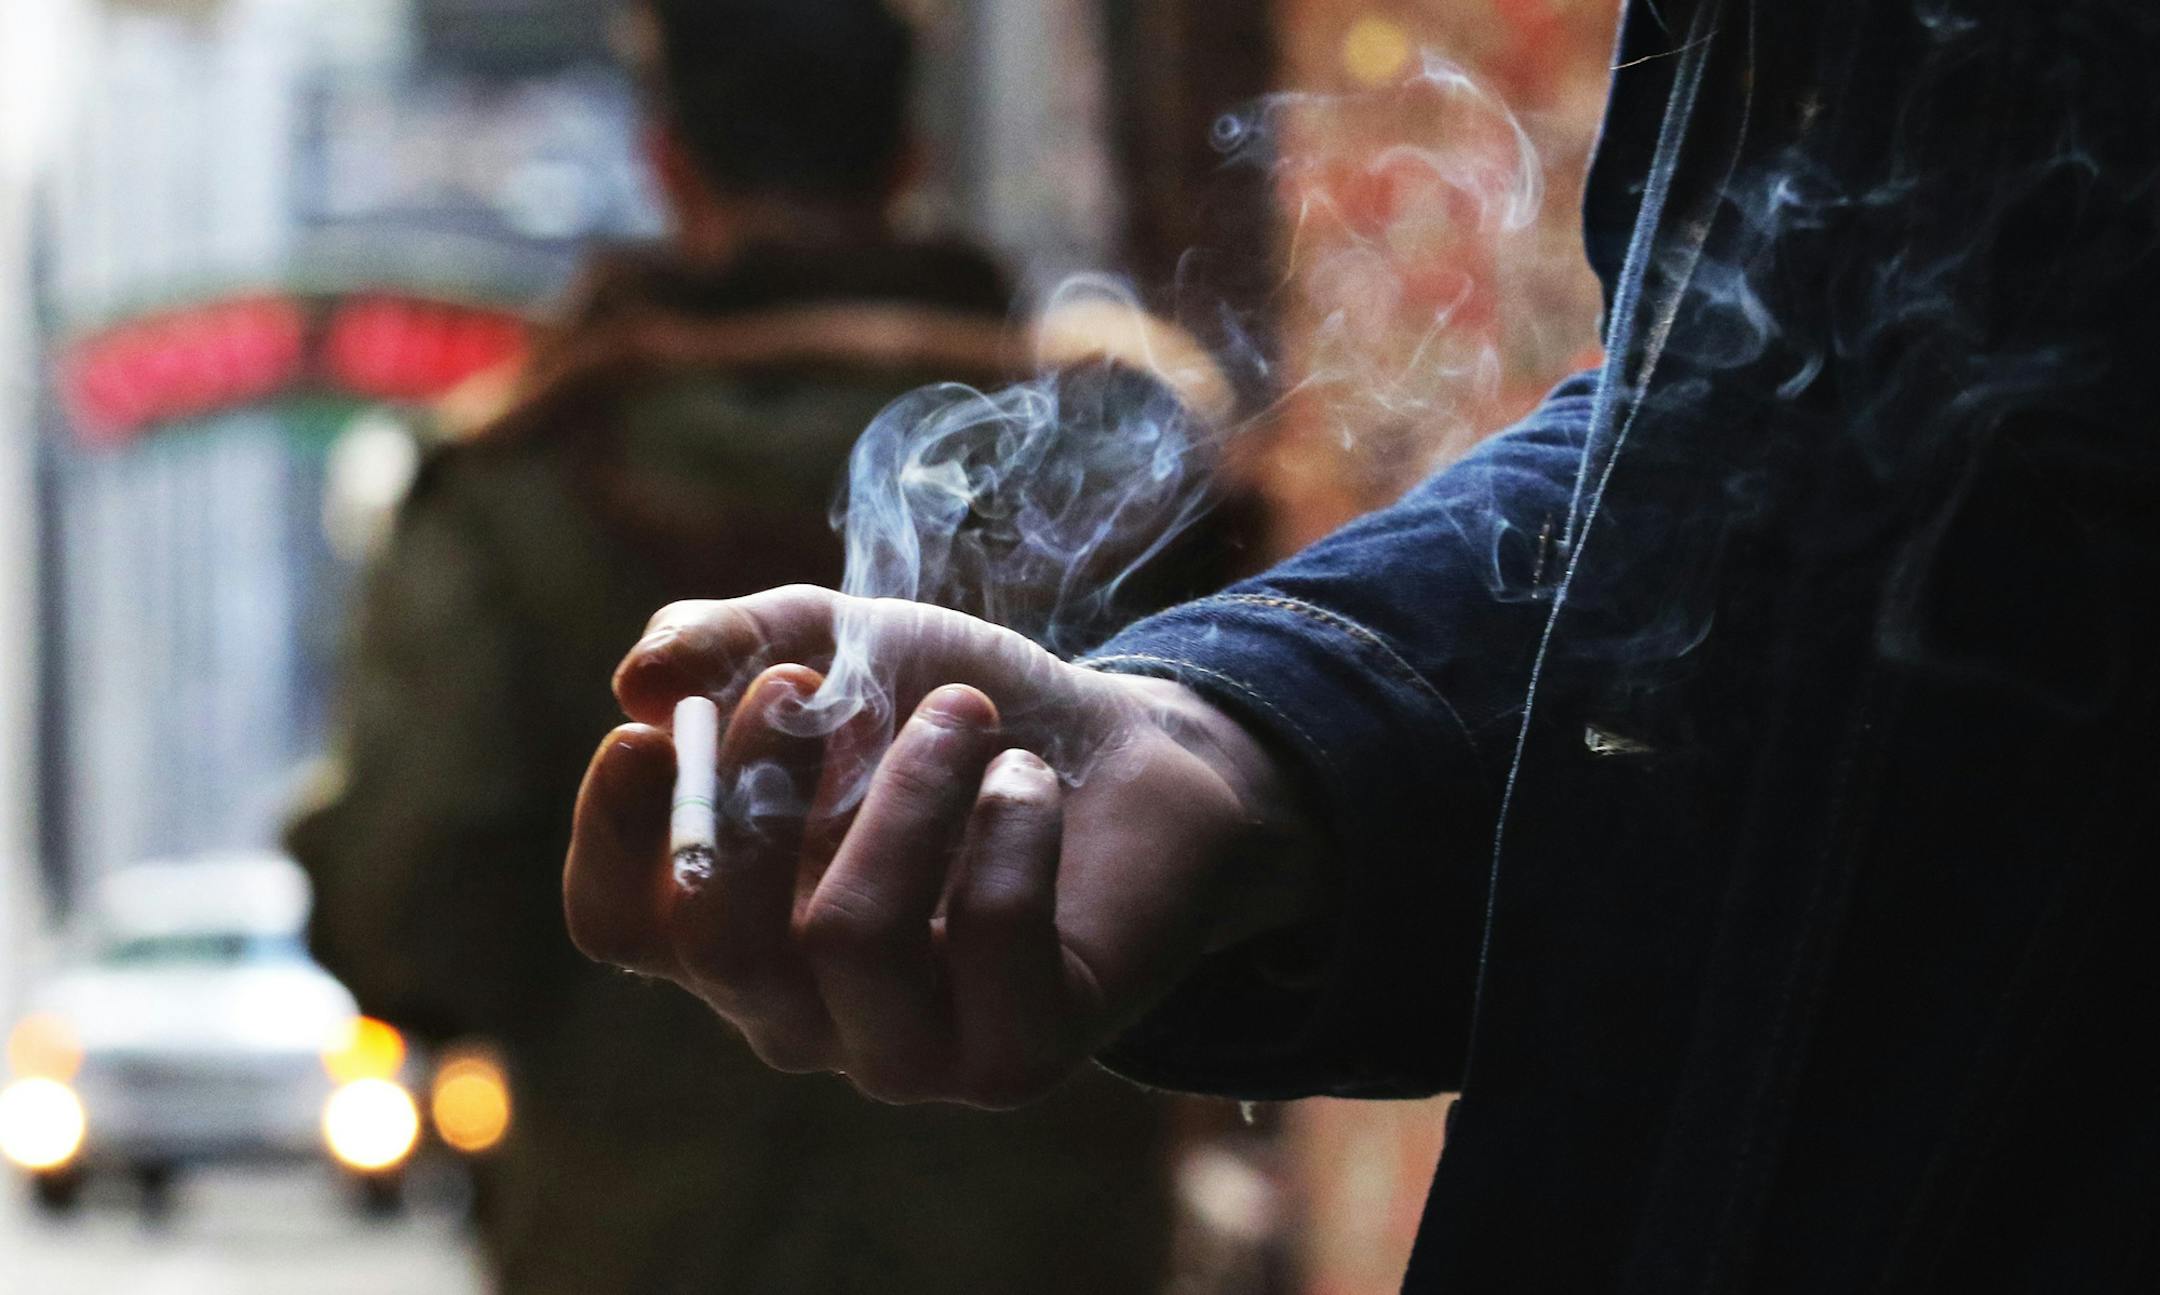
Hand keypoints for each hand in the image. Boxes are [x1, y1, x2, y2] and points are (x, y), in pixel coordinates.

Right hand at [564, 585, 1316, 1106]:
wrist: (1134, 759)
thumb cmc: (960, 715)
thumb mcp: (843, 643)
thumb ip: (733, 642)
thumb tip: (639, 681)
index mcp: (732, 921)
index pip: (618, 921)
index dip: (612, 830)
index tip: (652, 728)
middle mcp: (797, 1009)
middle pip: (718, 940)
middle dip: (761, 789)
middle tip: (817, 684)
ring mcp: (902, 1052)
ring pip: (850, 939)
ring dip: (910, 790)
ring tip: (967, 716)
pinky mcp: (1015, 1059)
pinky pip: (989, 937)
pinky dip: (1012, 826)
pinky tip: (1031, 785)